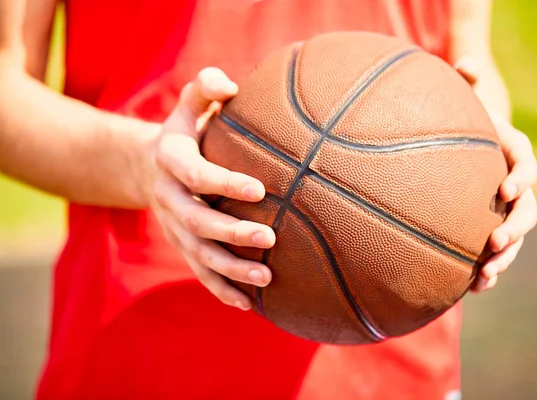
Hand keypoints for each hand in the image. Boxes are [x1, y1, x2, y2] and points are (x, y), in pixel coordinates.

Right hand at [146, 68, 274, 309]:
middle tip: (270, 237)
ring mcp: (172, 226)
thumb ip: (206, 88)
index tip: (260, 189)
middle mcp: (168, 197)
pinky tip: (249, 304)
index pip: (195, 173)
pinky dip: (221, 289)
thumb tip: (229, 84)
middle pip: (196, 221)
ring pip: (198, 254)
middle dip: (232, 232)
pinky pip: (198, 272)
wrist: (151, 165)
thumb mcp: (191, 105)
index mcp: (170, 159)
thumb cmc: (187, 131)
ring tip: (267, 278)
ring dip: (230, 269)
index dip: (224, 182)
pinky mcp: (181, 245)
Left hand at [455, 57, 536, 292]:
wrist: (465, 150)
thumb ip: (466, 83)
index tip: (505, 189)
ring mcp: (506, 212)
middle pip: (527, 211)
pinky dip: (487, 271)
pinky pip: (494, 254)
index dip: (521, 177)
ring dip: (503, 259)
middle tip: (496, 240)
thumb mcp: (466, 104)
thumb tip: (463, 62)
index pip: (526, 166)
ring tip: (485, 276)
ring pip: (514, 240)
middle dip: (515, 228)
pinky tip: (471, 288)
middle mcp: (515, 187)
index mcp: (512, 156)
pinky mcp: (490, 229)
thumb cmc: (464, 125)